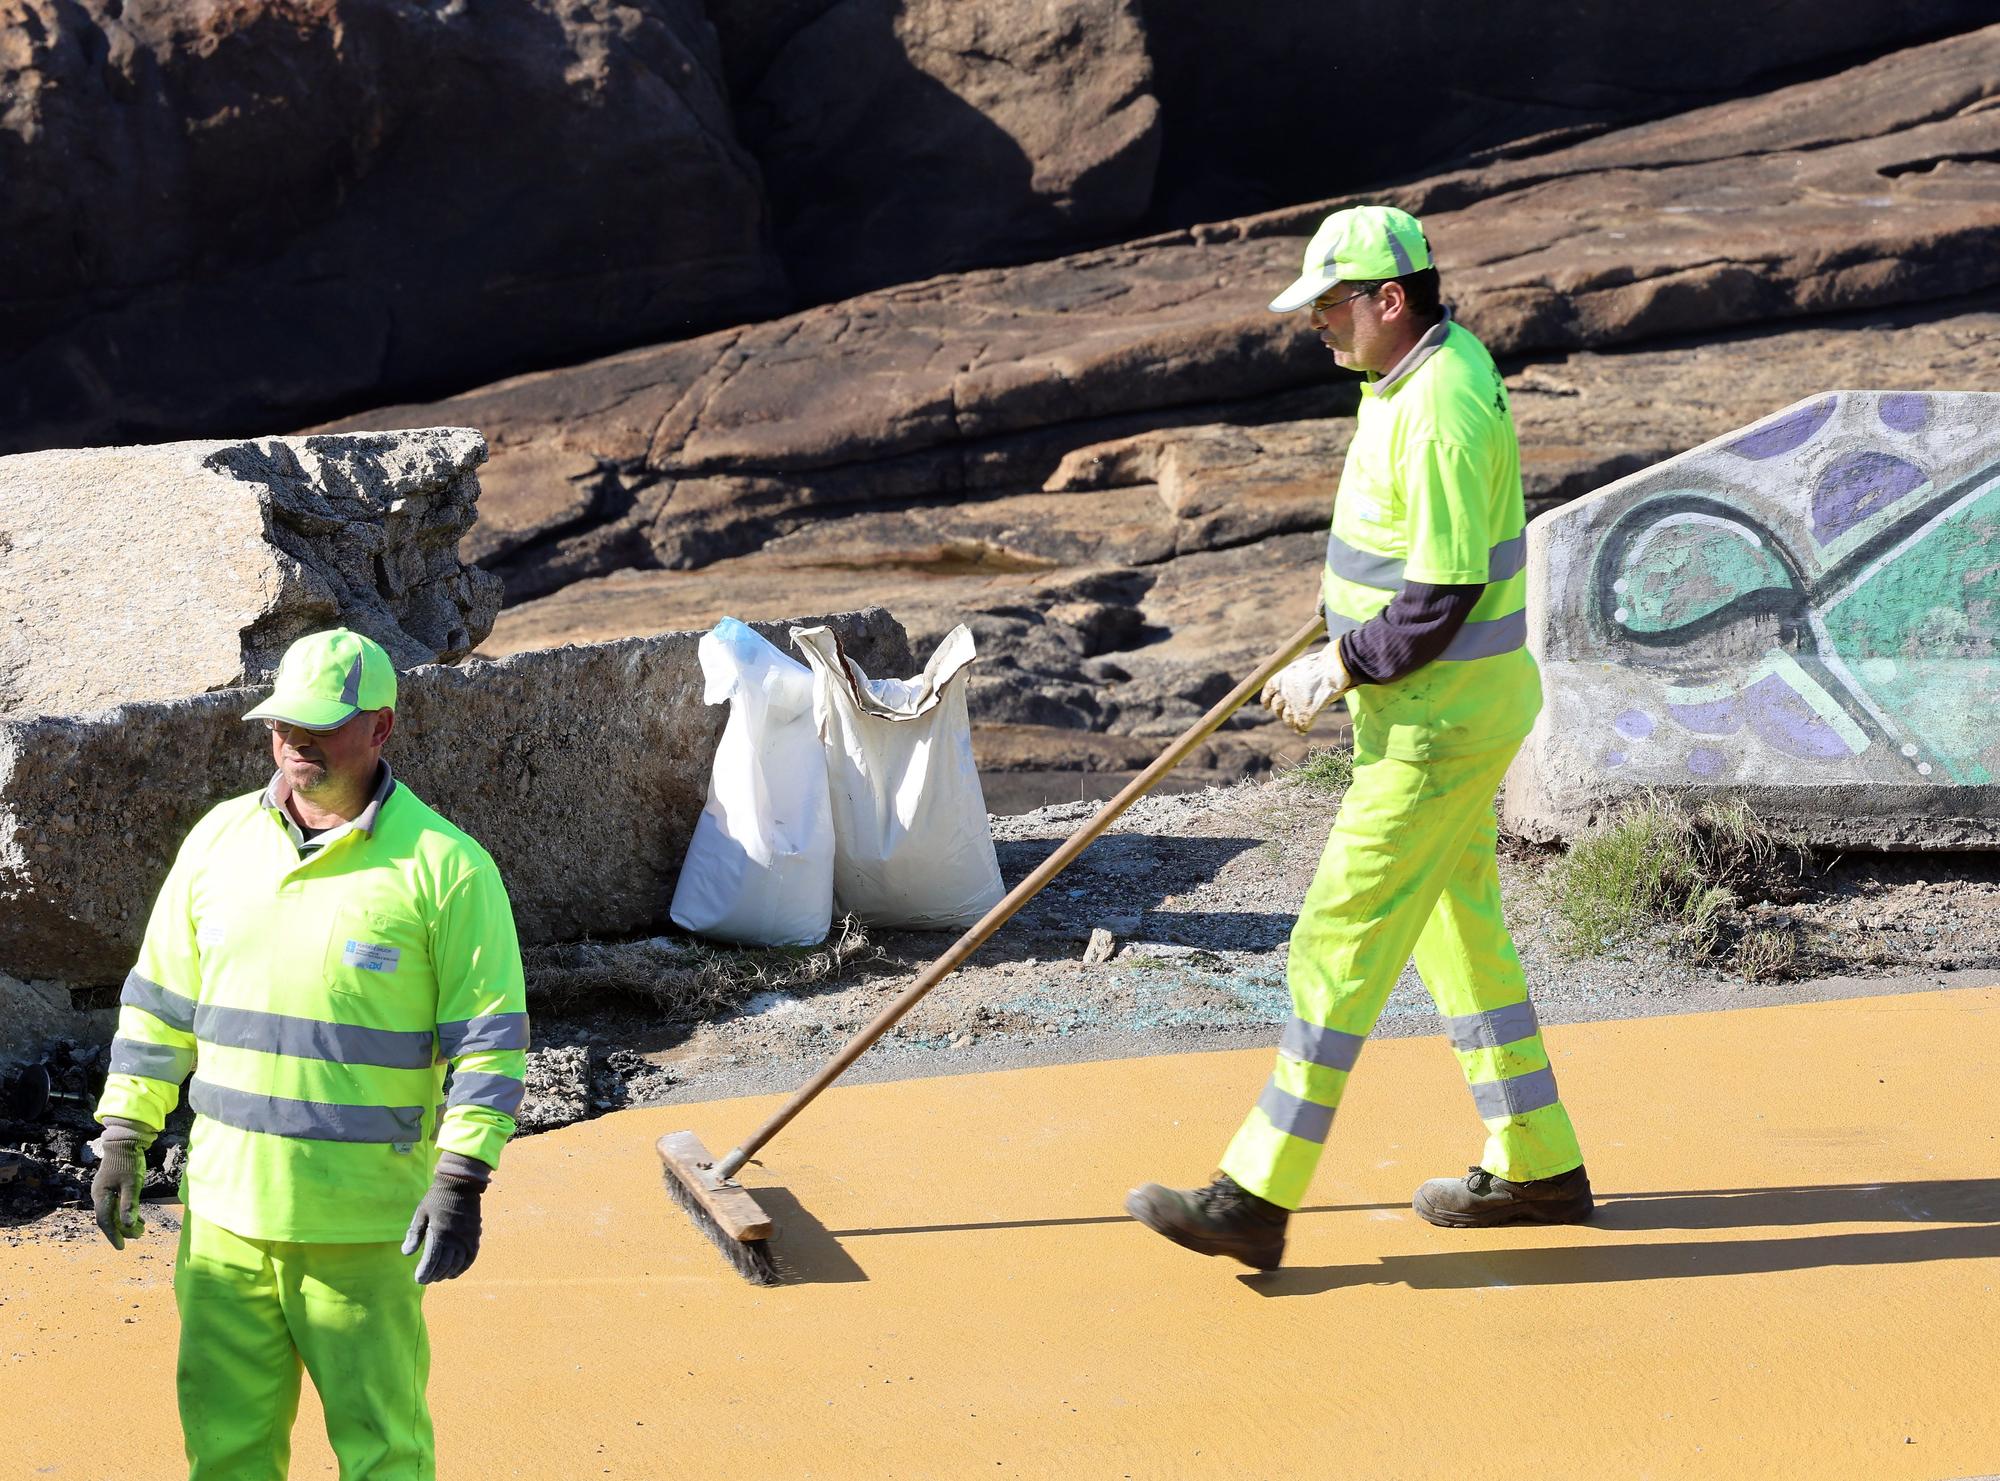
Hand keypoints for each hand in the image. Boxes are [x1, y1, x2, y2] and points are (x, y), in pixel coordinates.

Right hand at [90, 1122, 151, 1249]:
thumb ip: (129, 1205)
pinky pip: (117, 1205)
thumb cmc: (128, 1162)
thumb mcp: (132, 1184)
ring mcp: (104, 1191)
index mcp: (101, 1196)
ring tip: (142, 1229)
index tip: (122, 1247)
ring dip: (126, 1221)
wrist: (125, 1142)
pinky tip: (139, 1217)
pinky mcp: (112, 1187)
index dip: (113, 1235)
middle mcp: (99, 1195)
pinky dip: (127, 1212)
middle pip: (109, 1218)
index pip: (105, 1221)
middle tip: (138, 1236)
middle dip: (122, 1229)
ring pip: (114, 1212)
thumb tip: (127, 1226)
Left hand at [402, 1172, 484, 1283]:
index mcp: (439, 1233)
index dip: (425, 1272)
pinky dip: (462, 1268)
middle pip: (444, 1265)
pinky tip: (454, 1272)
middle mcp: (455, 1239)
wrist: (461, 1184)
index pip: (432, 1260)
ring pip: (457, 1264)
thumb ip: (414, 1234)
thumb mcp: (421, 1213)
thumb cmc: (437, 1198)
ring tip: (438, 1276)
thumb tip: (406, 1253)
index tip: (418, 1279)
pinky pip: (470, 1258)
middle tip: (426, 1279)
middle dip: (434, 1275)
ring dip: (447, 1273)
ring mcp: (467, 1239)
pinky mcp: (474, 1237)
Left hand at [1260, 645, 1354, 732]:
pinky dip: (1302, 729)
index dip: (1266, 700)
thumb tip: (1297, 682)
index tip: (1266, 706)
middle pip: (1277, 708)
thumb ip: (1296, 677)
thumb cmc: (1321, 664)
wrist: (1332, 669)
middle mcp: (1284, 693)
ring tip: (1297, 723)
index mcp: (1280, 679)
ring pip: (1288, 720)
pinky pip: (1301, 727)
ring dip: (1291, 722)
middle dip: (1280, 713)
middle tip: (1286, 715)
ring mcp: (1294, 705)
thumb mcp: (1302, 666)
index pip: (1268, 692)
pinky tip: (1304, 730)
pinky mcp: (1305, 715)